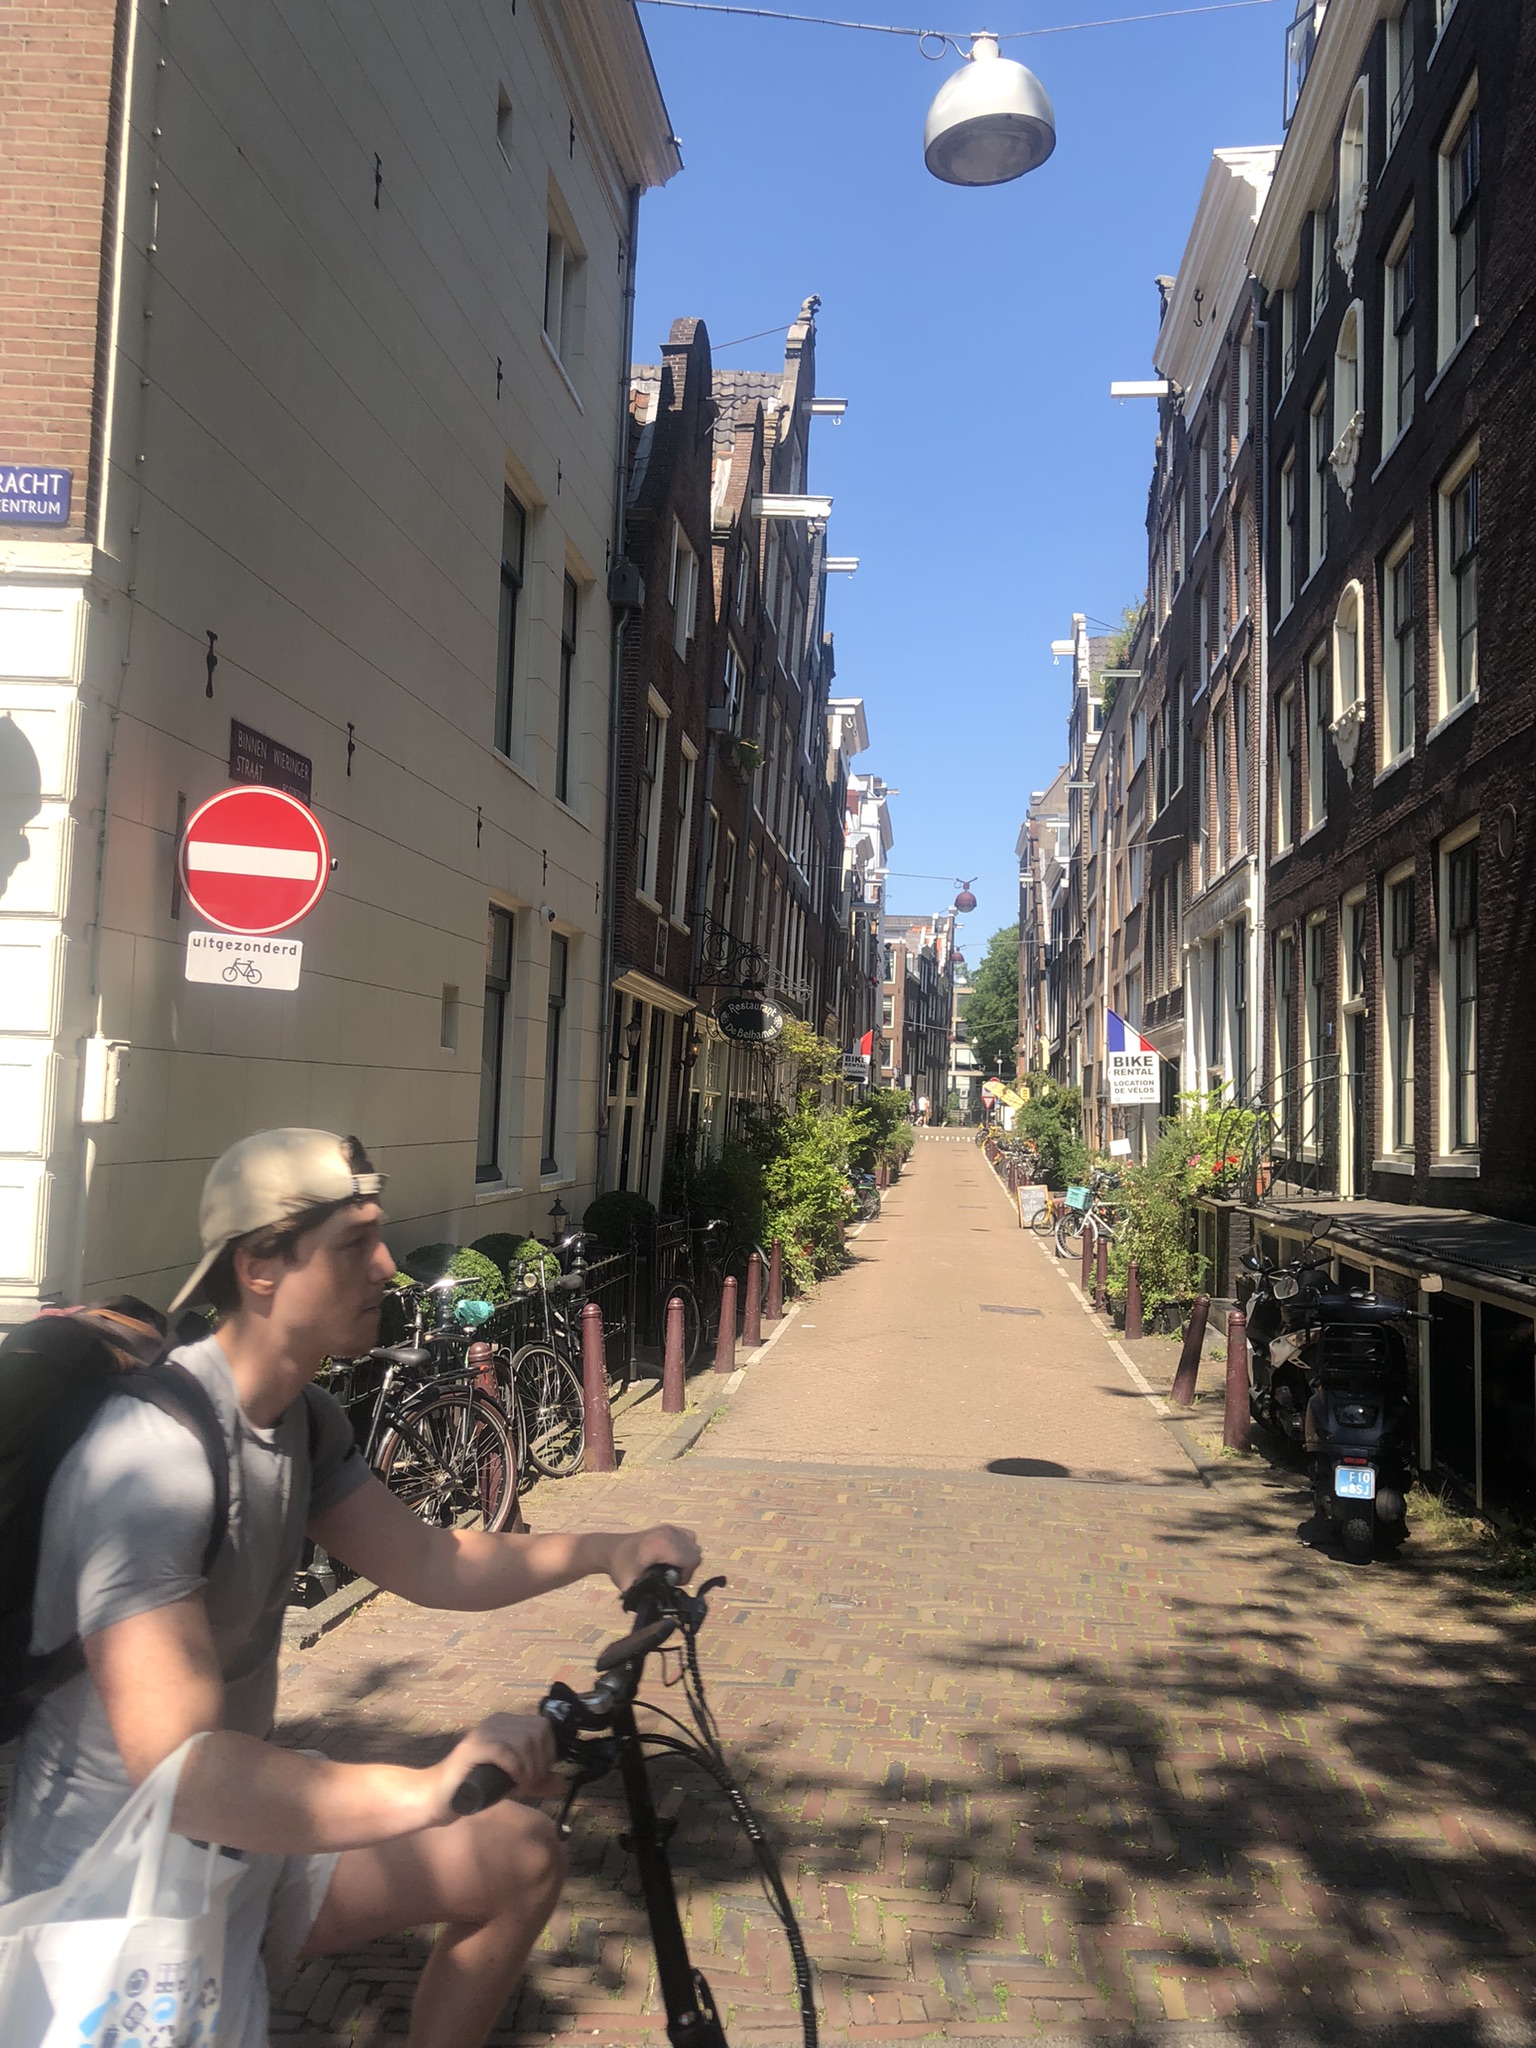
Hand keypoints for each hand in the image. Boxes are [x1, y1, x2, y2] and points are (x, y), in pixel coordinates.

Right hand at [423, 1712, 562, 1824]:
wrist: (440, 1797)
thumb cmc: (477, 1787)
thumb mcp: (515, 1783)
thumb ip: (537, 1782)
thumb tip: (562, 1783)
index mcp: (507, 1723)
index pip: (543, 1726)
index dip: (548, 1752)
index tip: (539, 1774)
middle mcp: (497, 1722)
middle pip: (537, 1732)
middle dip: (539, 1762)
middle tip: (528, 1783)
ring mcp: (483, 1732)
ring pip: (524, 1741)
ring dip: (528, 1768)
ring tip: (519, 1785)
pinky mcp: (472, 1748)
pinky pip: (505, 1751)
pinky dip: (515, 1769)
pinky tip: (511, 1783)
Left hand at [606, 1523, 701, 1593]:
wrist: (610, 1549)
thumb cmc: (620, 1567)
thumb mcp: (631, 1586)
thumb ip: (646, 1598)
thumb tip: (661, 1611)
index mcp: (662, 1546)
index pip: (692, 1560)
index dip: (686, 1575)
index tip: (672, 1582)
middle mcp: (669, 1534)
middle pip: (695, 1553)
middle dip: (687, 1569)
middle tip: (671, 1577)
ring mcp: (670, 1528)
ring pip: (693, 1545)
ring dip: (687, 1559)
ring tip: (672, 1567)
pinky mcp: (668, 1527)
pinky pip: (688, 1538)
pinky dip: (685, 1548)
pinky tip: (672, 1557)